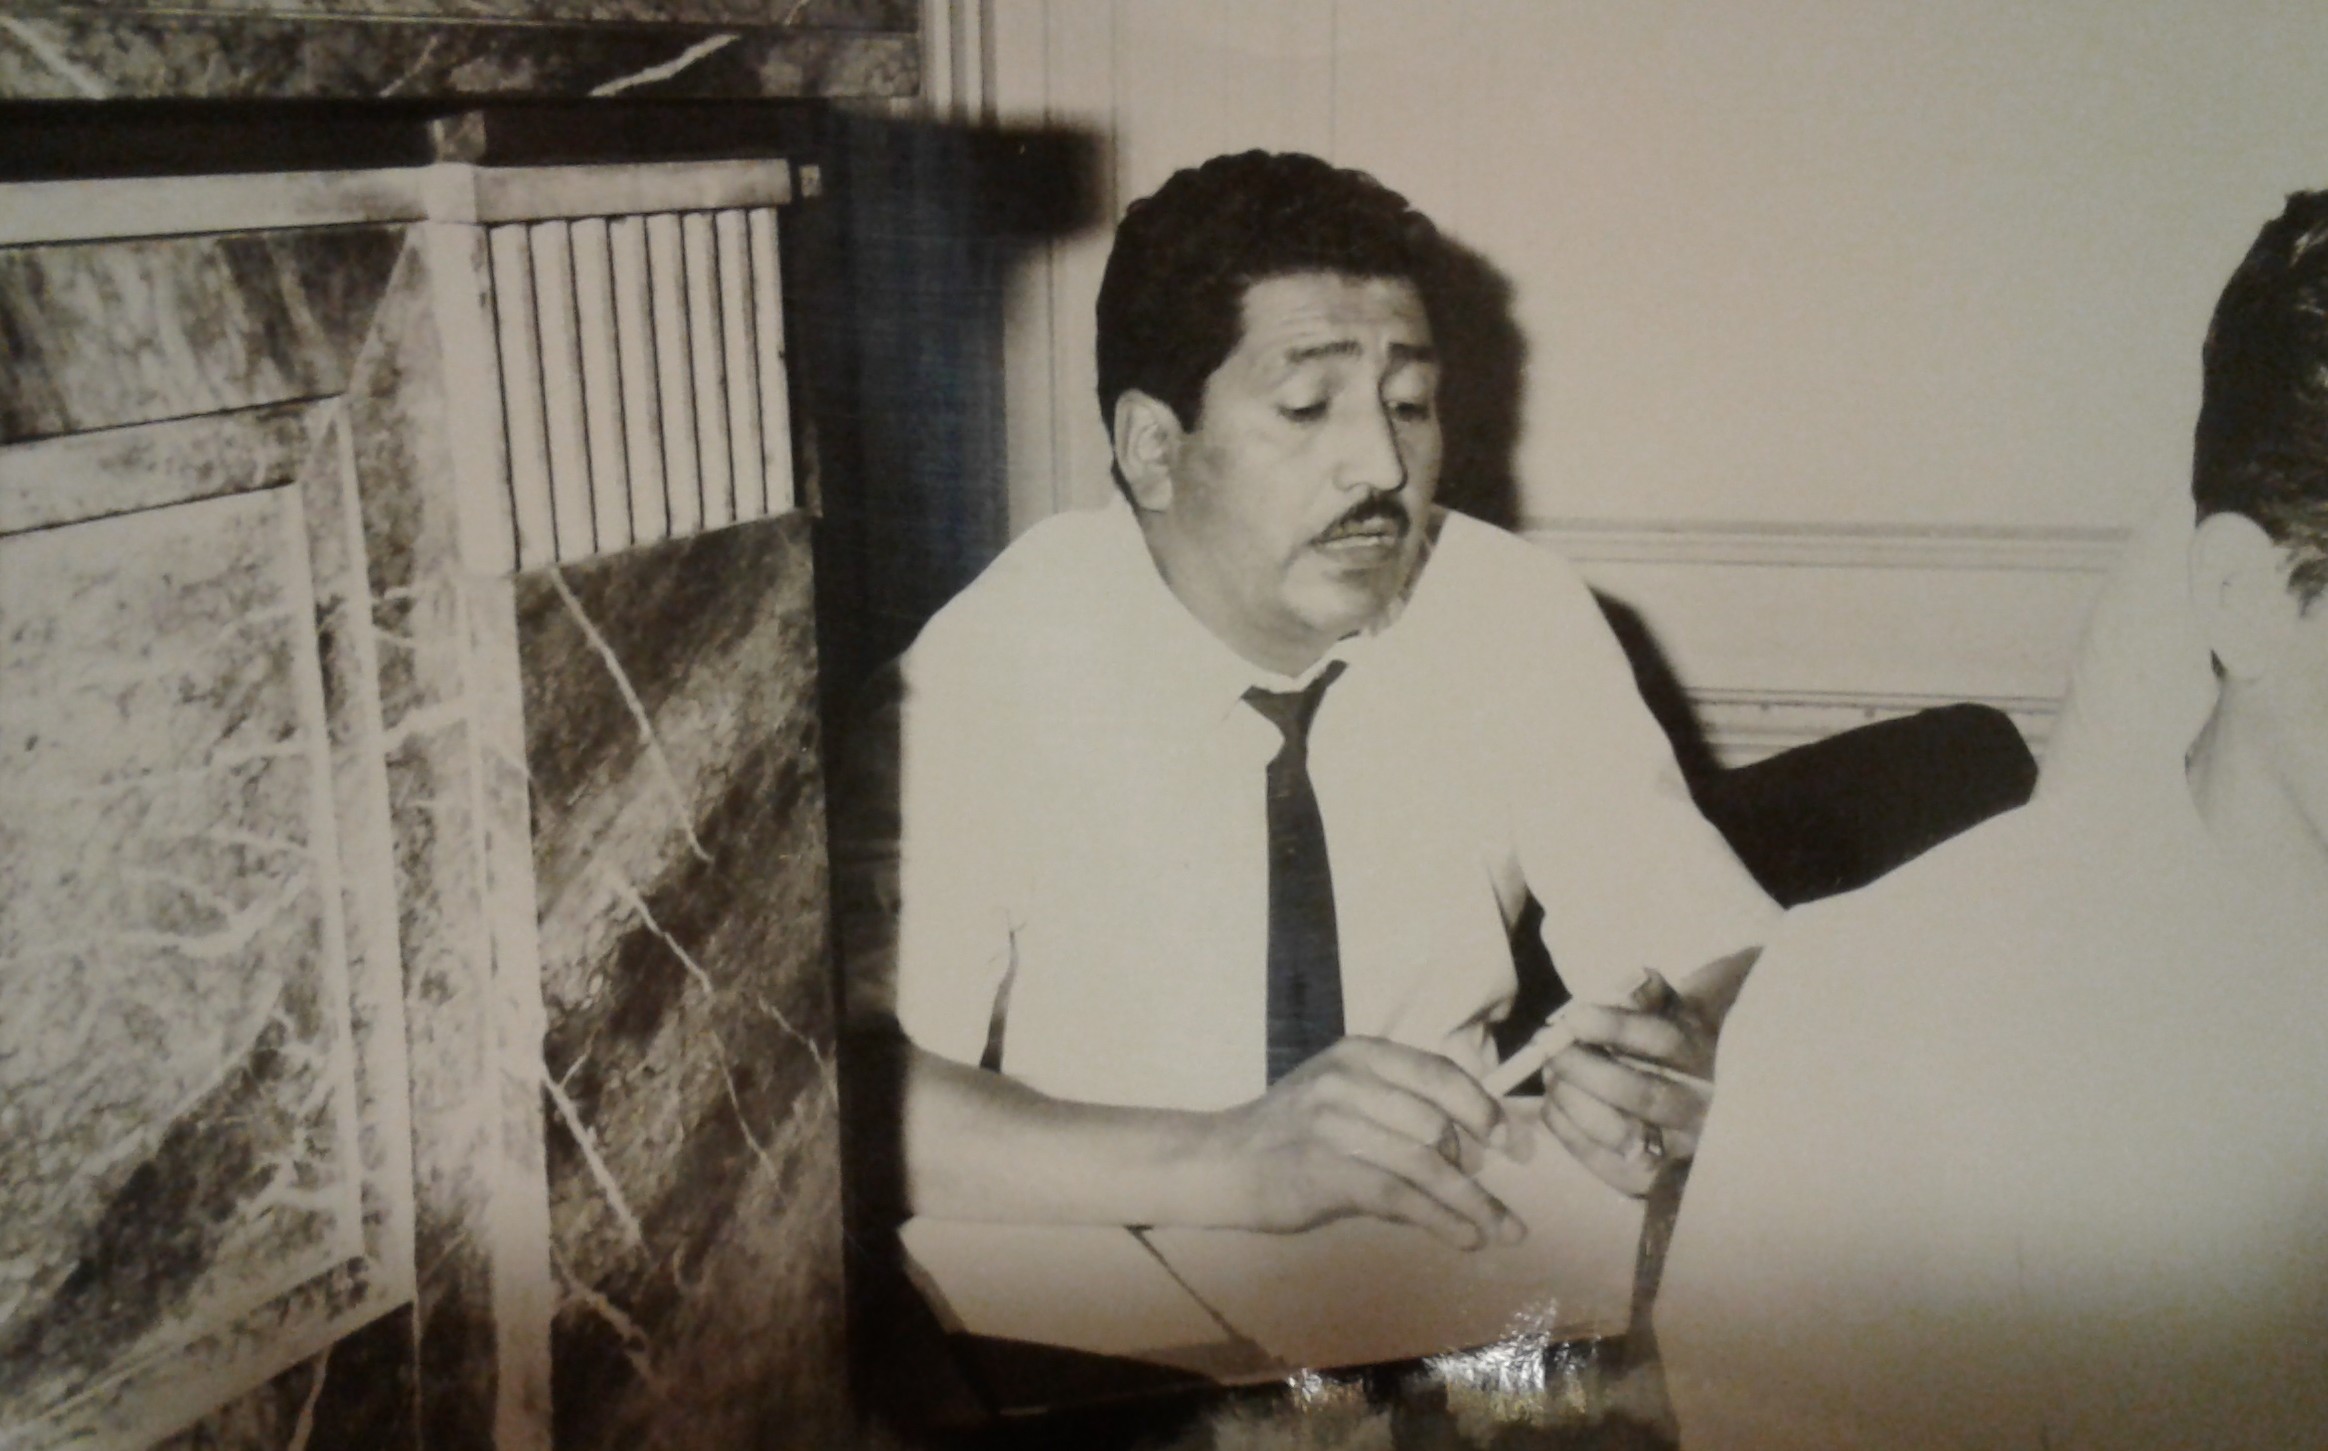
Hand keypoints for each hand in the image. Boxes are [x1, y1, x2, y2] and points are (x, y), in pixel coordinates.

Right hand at [1202, 1037, 1524, 1249]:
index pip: (1440, 1075)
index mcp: (1359, 1054)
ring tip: (1503, 1230)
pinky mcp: (1325, 1170)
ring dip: (1473, 1203)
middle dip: (1480, 1169)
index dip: (1485, 1110)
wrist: (1222, 1161)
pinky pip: (1400, 1197)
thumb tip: (1475, 1145)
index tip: (1515, 1144)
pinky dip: (1441, 1220)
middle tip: (1504, 1202)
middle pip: (1439, 1125)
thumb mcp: (1341, 1095)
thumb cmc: (1291, 1132)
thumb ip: (1399, 1106)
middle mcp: (1348, 1080)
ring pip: (1426, 1165)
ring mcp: (1334, 1124)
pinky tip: (1465, 1238)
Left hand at [1540, 974, 1715, 1196]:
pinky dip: (1568, 1130)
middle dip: (1583, 1069)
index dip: (1613, 1028)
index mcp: (1705, 1057)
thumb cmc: (1670, 1040)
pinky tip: (1555, 1104)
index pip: (1662, 1041)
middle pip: (1641, 1093)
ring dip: (1572, 1100)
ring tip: (1550, 1076)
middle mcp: (1702, 1108)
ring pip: (1620, 1131)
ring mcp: (1680, 1150)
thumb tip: (1625, 987)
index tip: (1571, 1018)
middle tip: (1547, 1050)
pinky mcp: (1651, 1180)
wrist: (1697, 1098)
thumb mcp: (1670, 1008)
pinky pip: (1602, 1160)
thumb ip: (1648, 992)